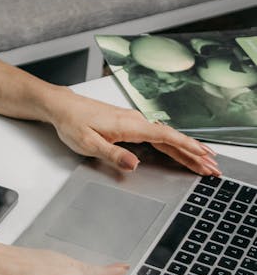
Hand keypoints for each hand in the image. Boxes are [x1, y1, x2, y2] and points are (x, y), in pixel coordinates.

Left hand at [46, 89, 219, 175]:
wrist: (61, 107)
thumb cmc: (72, 122)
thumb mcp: (89, 143)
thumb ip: (113, 154)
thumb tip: (134, 164)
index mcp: (130, 125)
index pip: (166, 137)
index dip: (187, 147)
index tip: (204, 156)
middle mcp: (135, 121)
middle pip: (172, 139)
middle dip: (194, 153)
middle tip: (213, 167)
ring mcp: (133, 122)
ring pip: (166, 138)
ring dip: (186, 150)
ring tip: (204, 161)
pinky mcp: (129, 124)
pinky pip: (157, 136)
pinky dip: (173, 145)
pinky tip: (179, 150)